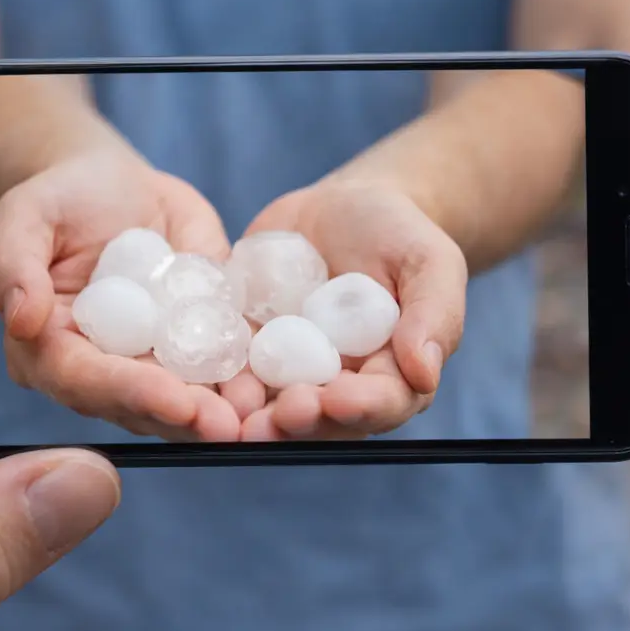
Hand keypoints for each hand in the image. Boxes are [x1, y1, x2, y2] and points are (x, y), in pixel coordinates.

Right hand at [0, 149, 242, 441]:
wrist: (111, 186)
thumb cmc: (59, 198)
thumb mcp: (26, 214)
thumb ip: (13, 264)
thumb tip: (22, 319)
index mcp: (49, 350)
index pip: (87, 381)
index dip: (131, 392)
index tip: (175, 401)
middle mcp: (101, 370)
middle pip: (142, 405)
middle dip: (186, 417)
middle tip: (228, 426)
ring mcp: (152, 362)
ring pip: (187, 399)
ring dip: (223, 411)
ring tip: (261, 415)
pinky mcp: (196, 343)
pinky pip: (224, 365)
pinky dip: (251, 378)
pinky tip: (279, 385)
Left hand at [223, 177, 467, 440]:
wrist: (343, 208)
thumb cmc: (400, 234)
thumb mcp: (430, 261)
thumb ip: (435, 314)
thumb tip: (425, 373)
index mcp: (389, 376)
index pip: (380, 403)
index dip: (359, 407)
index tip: (336, 399)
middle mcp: (336, 386)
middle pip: (320, 418)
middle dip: (298, 422)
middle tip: (277, 416)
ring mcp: (287, 371)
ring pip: (268, 404)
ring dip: (251, 415)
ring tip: (233, 412)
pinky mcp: (247, 347)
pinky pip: (227, 368)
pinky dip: (213, 377)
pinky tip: (194, 375)